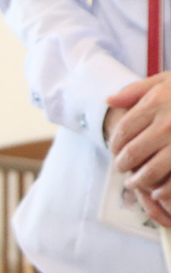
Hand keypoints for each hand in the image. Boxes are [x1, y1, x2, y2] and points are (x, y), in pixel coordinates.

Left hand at [107, 74, 170, 224]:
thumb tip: (108, 100)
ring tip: (134, 183)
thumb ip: (137, 90)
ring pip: (149, 171)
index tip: (115, 151)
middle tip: (122, 168)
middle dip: (122, 164)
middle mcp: (167, 123)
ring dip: (137, 181)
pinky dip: (162, 191)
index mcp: (156, 102)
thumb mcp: (168, 80)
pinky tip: (156, 192)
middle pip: (131, 153)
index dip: (114, 144)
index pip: (122, 131)